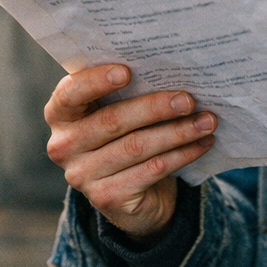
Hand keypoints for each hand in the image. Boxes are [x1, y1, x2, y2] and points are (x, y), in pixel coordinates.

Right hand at [44, 63, 216, 240]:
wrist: (128, 193)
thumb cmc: (122, 135)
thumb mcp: (114, 110)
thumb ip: (124, 90)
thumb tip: (170, 68)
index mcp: (60, 114)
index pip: (70, 94)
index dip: (96, 81)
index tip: (127, 71)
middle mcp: (63, 146)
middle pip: (112, 121)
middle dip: (155, 108)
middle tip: (188, 99)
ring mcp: (82, 175)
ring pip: (137, 147)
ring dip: (177, 132)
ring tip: (206, 121)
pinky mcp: (107, 198)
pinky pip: (151, 170)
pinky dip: (182, 154)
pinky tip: (202, 143)